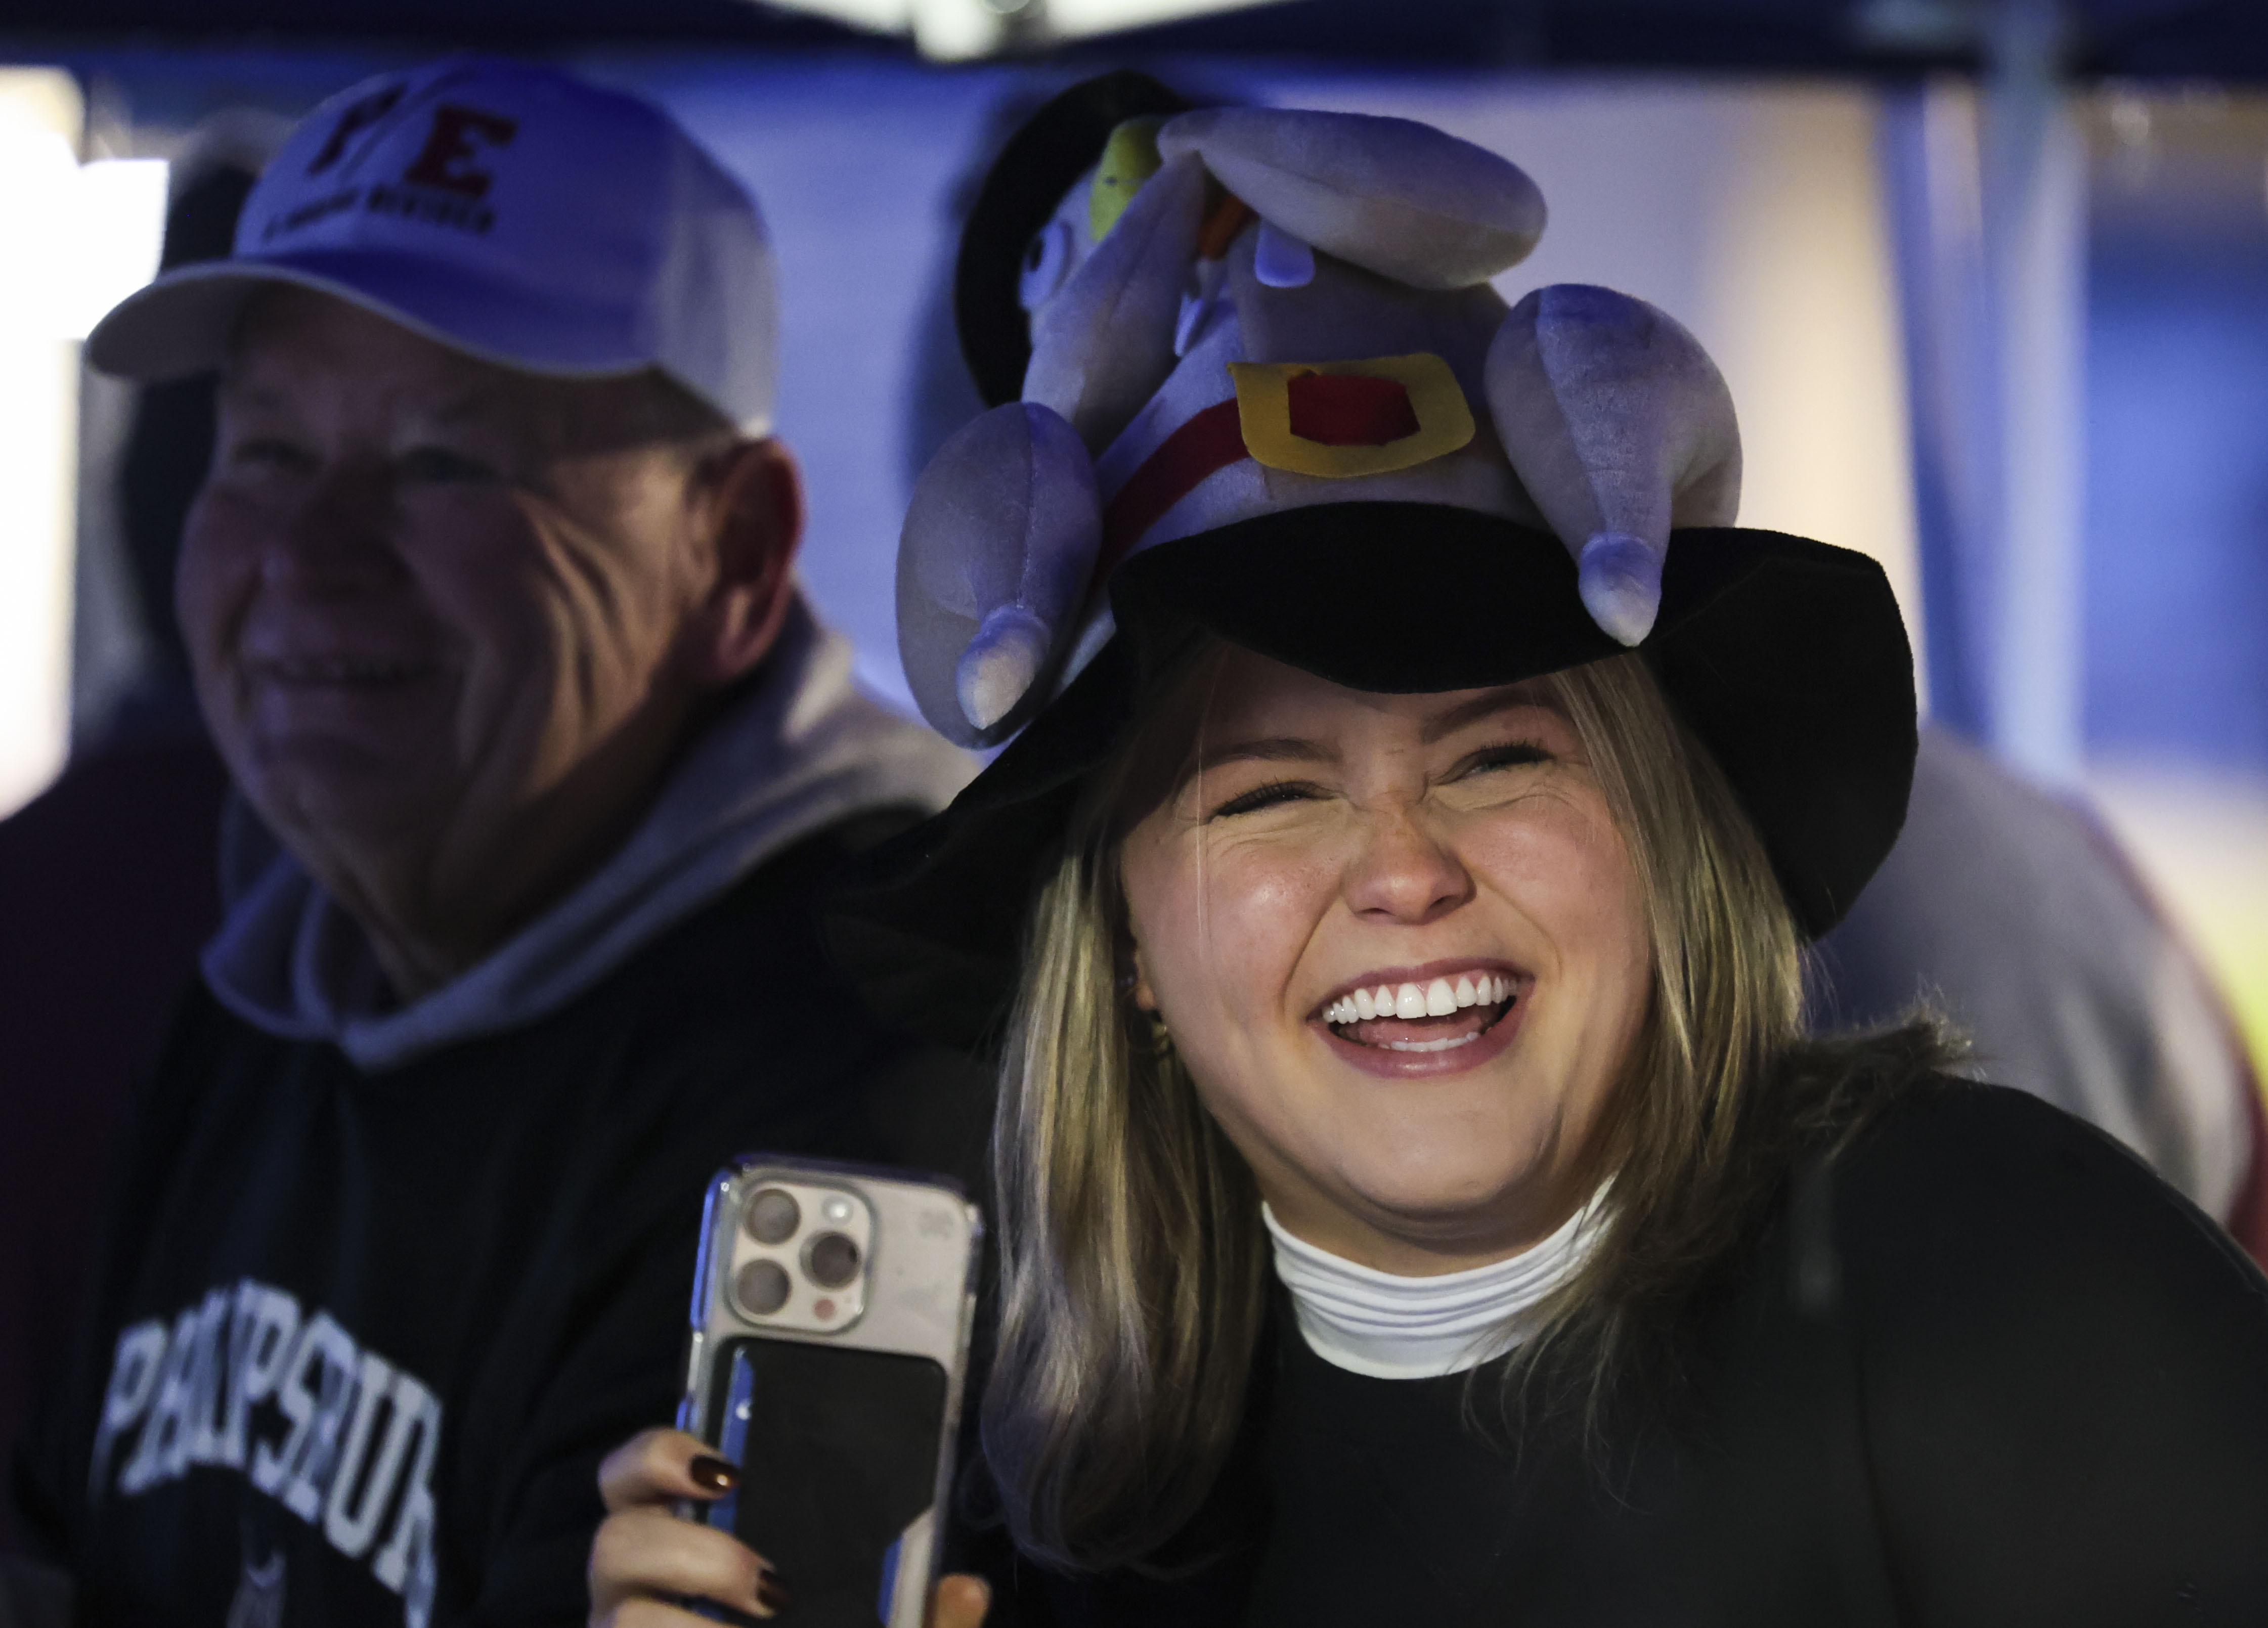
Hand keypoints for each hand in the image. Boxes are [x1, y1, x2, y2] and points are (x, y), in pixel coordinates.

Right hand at [588, 1428, 989, 1626]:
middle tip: (769, 1583)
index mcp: (687, 1537)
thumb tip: (967, 1590)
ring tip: (766, 1619)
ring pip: (617, 1618)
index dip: (661, 1456)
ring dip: (686, 1623)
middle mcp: (639, 1588)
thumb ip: (923, 1616)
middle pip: (617, 1538)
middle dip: (693, 1551)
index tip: (728, 1473)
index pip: (635, 1473)